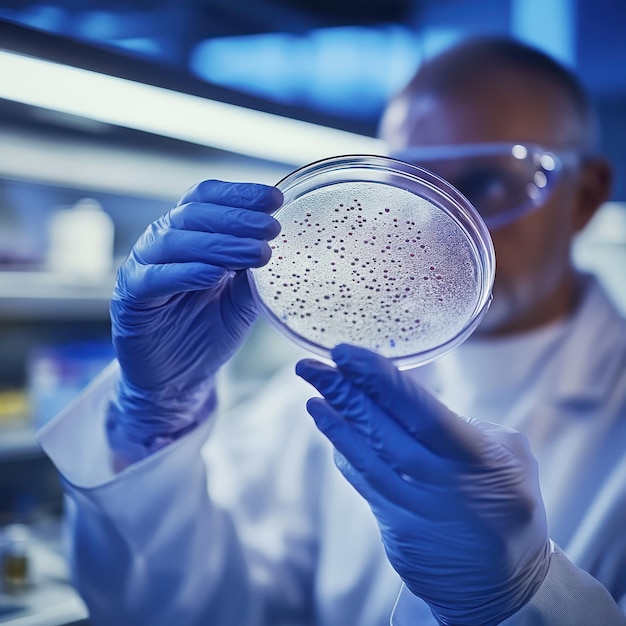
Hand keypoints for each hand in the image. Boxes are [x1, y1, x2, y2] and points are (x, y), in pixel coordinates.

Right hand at [107, 180, 281, 463]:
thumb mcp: (241, 297)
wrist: (179, 377)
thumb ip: (253, 270)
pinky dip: (186, 272)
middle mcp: (163, 243)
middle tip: (272, 226)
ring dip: (220, 244)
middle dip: (237, 218)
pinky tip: (216, 273)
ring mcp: (143, 267)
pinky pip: (155, 278)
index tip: (275, 199)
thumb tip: (281, 243)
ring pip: (175, 241)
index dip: (239, 194)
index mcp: (189, 235)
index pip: (208, 199)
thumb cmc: (209, 330)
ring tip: (258, 252)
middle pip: (194, 214)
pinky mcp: (130, 298)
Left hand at [296, 344, 549, 625]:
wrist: (502, 587)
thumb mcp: (514, 459)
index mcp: (475, 460)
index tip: (347, 354)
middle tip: (309, 366)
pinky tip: (328, 424)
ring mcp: (413, 509)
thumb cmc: (511, 509)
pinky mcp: (394, 526)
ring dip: (334, 421)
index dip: (380, 380)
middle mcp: (439, 485)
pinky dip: (344, 451)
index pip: (421, 411)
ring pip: (365, 458)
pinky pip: (363, 482)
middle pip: (382, 431)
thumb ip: (469, 424)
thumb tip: (418, 398)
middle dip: (342, 393)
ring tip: (311, 391)